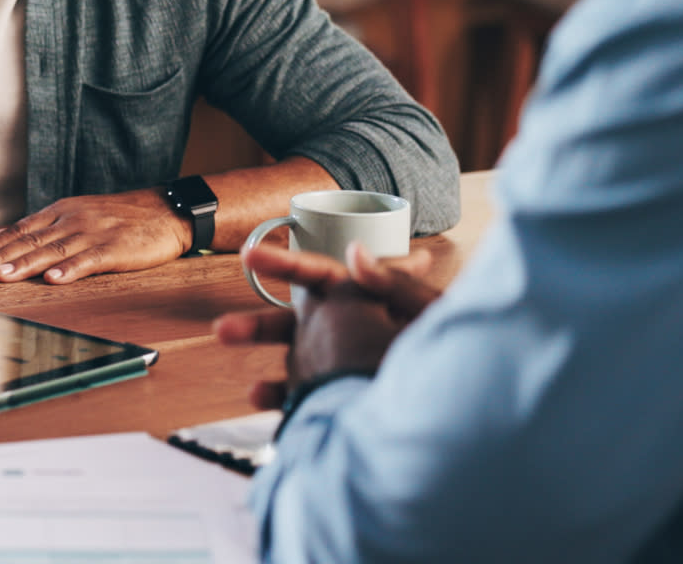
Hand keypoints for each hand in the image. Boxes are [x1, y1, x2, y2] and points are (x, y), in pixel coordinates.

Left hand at [0, 189, 187, 283]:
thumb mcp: (75, 212)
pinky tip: (53, 280)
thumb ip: (39, 226)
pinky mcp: (116, 248)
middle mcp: (72, 220)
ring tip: (1, 276)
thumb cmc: (118, 217)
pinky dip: (70, 270)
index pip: (20, 229)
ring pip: (53, 250)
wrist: (165, 210)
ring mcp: (94, 233)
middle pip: (30, 240)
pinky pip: (90, 260)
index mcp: (60, 211)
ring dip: (25, 264)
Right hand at [214, 244, 438, 408]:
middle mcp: (353, 334)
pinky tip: (258, 397)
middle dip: (259, 320)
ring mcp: (344, 370)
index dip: (286, 265)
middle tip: (223, 325)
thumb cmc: (456, 363)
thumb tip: (354, 253)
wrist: (459, 429)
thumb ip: (392, 282)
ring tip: (228, 352)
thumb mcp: (429, 314)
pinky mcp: (341, 403)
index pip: (323, 277)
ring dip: (261, 355)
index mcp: (372, 304)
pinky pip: (302, 398)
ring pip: (293, 358)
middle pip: (298, 321)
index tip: (249, 256)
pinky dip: (279, 396)